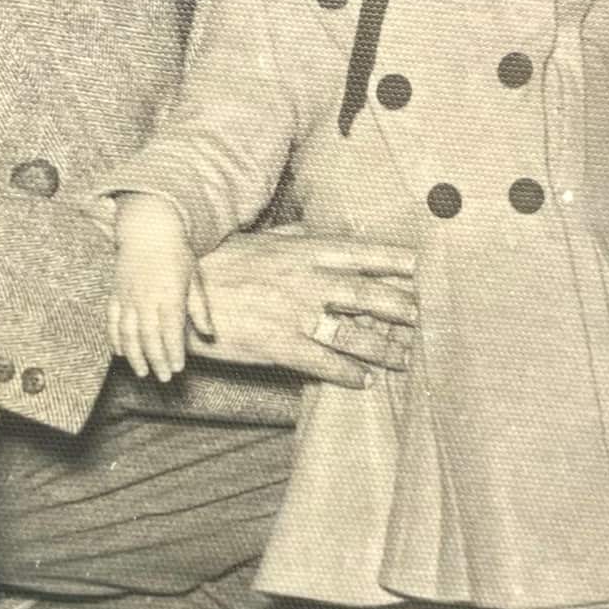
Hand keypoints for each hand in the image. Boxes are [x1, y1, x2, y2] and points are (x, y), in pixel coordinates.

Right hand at [107, 195, 212, 383]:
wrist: (148, 229)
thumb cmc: (176, 253)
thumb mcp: (194, 277)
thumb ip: (199, 308)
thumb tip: (209, 334)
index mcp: (169, 295)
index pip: (171, 330)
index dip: (174, 352)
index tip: (179, 368)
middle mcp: (146, 298)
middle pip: (149, 337)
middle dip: (157, 360)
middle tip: (164, 378)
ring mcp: (128, 297)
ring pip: (128, 333)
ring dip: (135, 356)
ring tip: (142, 372)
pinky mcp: (115, 294)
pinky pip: (112, 321)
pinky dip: (115, 339)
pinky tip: (121, 353)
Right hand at [191, 230, 416, 388]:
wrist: (177, 298)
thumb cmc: (218, 265)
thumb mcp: (257, 240)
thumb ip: (292, 234)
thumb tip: (314, 227)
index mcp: (303, 250)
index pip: (363, 253)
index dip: (400, 262)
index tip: (429, 268)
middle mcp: (305, 280)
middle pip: (369, 294)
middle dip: (405, 309)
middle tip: (430, 321)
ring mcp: (292, 314)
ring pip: (352, 334)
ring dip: (385, 349)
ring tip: (407, 359)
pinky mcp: (277, 345)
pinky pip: (322, 363)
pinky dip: (347, 374)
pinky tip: (364, 381)